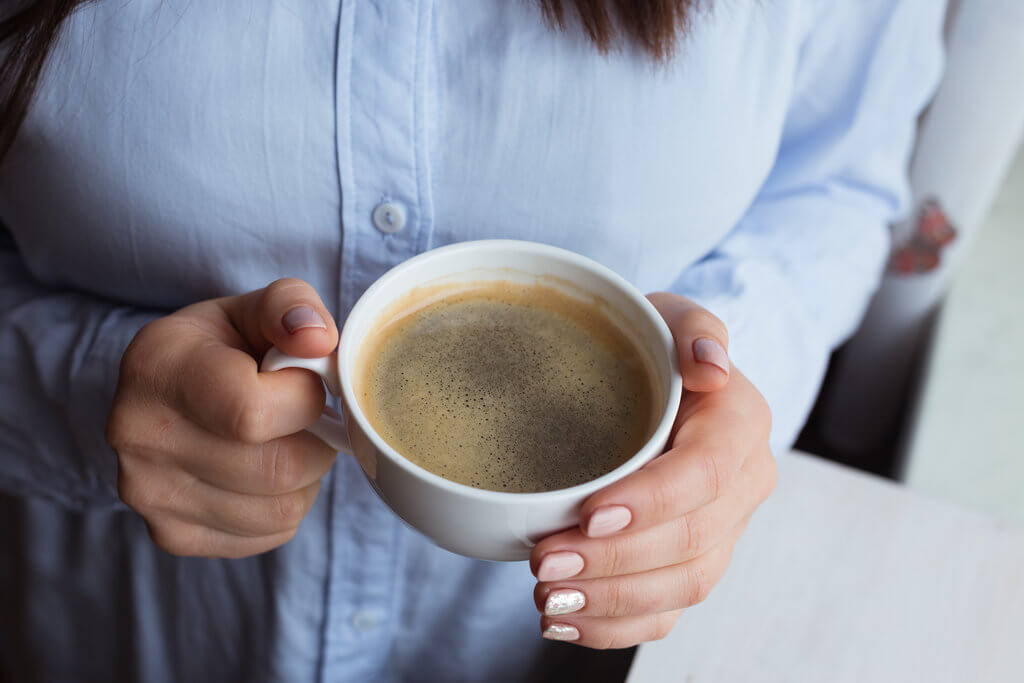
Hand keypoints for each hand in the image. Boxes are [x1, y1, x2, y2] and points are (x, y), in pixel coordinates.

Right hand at [107, 279, 339, 557]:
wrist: (173, 392)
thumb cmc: (226, 347)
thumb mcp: (256, 309)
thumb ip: (293, 306)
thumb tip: (317, 338)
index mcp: (157, 367)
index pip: (252, 412)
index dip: (304, 398)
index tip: (305, 381)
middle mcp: (138, 436)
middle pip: (277, 469)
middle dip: (317, 441)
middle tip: (309, 417)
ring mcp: (149, 494)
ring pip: (282, 509)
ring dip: (306, 476)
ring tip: (286, 441)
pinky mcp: (172, 534)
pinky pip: (270, 534)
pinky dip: (287, 506)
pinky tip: (266, 471)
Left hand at [530, 293, 776, 647]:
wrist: (666, 385)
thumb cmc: (657, 350)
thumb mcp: (670, 317)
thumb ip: (695, 329)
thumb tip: (710, 366)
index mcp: (740, 426)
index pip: (707, 473)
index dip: (653, 501)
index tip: (590, 513)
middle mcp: (742, 485)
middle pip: (691, 542)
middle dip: (615, 561)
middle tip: (544, 561)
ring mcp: (722, 531)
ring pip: (682, 586)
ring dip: (611, 601)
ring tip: (548, 597)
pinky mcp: (693, 563)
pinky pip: (667, 611)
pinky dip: (615, 627)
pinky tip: (565, 621)